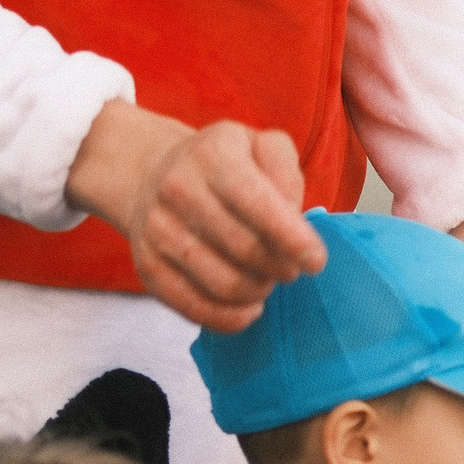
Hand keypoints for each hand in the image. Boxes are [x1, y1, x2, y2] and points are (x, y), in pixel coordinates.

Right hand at [66, 103, 327, 332]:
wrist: (154, 174)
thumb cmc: (225, 164)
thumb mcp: (263, 147)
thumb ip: (287, 174)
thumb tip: (294, 222)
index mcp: (213, 154)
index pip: (258, 204)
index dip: (293, 239)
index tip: (316, 262)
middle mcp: (178, 188)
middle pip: (245, 249)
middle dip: (281, 267)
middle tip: (290, 267)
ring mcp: (156, 228)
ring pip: (223, 284)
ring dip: (259, 290)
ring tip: (268, 279)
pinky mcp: (146, 265)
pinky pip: (194, 308)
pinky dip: (231, 317)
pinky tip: (249, 305)